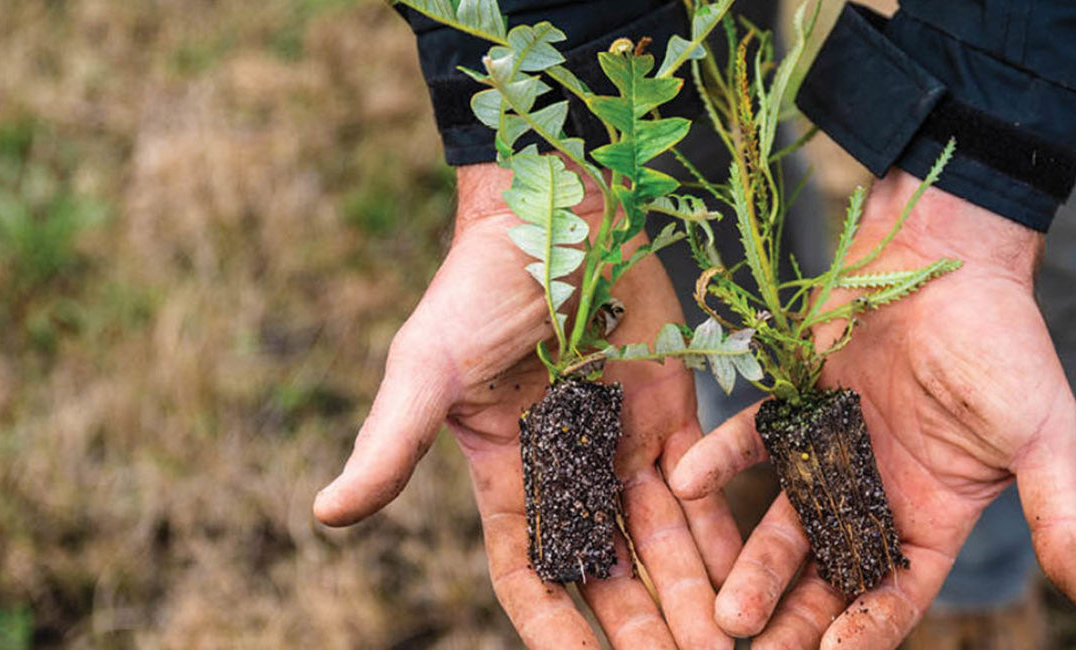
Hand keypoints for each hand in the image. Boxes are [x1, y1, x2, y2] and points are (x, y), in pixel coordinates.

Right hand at [313, 163, 740, 648]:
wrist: (556, 204)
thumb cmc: (479, 283)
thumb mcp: (428, 367)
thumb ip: (390, 443)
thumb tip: (326, 516)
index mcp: (506, 474)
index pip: (530, 575)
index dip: (554, 630)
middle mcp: (570, 471)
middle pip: (608, 574)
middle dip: (639, 631)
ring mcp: (623, 444)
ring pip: (662, 543)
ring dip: (691, 598)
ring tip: (722, 647)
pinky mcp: (673, 412)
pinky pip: (703, 487)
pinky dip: (724, 533)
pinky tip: (750, 580)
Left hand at [670, 171, 1075, 647]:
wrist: (951, 252)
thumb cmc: (1006, 343)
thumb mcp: (1045, 436)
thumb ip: (1060, 517)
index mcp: (936, 512)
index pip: (898, 590)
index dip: (868, 626)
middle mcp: (878, 492)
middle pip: (833, 574)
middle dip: (798, 618)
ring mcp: (833, 452)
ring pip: (787, 522)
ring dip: (754, 563)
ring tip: (723, 607)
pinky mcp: (797, 406)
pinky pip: (751, 442)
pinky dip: (719, 461)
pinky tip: (687, 483)